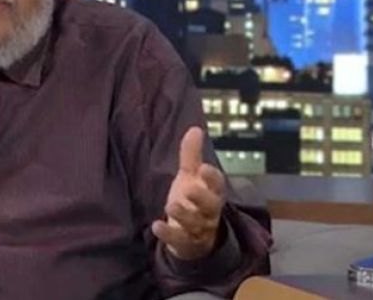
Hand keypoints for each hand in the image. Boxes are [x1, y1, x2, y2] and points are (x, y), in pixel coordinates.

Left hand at [151, 126, 224, 260]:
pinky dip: (168, 234)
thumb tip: (195, 129)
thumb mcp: (190, 177)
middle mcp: (209, 212)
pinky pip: (179, 240)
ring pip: (196, 224)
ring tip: (171, 206)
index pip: (217, 185)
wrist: (192, 237)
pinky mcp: (185, 243)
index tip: (204, 168)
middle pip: (211, 206)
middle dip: (202, 198)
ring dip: (184, 215)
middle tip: (190, 189)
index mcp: (212, 193)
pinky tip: (156, 226)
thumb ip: (191, 156)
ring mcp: (198, 229)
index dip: (212, 178)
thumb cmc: (193, 201)